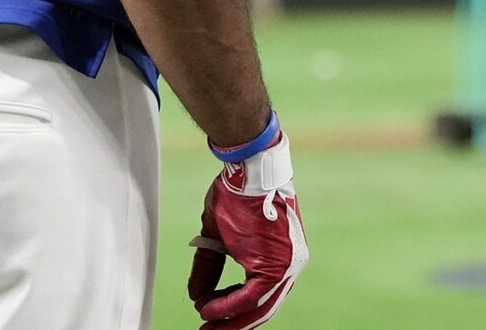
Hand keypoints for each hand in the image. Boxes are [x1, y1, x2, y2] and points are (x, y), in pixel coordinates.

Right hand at [187, 131, 307, 329]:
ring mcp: (286, 266)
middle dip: (232, 323)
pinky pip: (253, 296)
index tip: (210, 316)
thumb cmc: (236, 195)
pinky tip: (209, 310)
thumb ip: (209, 264)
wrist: (248, 172)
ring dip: (230, 320)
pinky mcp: (278, 265)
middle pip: (261, 307)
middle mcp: (289, 265)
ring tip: (207, 327)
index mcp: (280, 257)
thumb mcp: (218, 234)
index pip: (260, 295)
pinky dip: (229, 306)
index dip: (233, 309)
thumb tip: (196, 295)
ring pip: (259, 307)